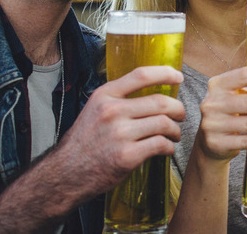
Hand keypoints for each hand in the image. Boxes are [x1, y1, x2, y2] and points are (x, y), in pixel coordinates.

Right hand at [53, 65, 185, 195]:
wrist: (66, 173)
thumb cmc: (84, 142)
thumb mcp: (94, 109)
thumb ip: (118, 99)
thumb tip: (151, 92)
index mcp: (105, 96)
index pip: (141, 75)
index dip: (165, 73)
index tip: (178, 77)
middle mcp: (112, 111)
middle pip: (160, 102)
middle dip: (178, 109)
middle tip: (180, 115)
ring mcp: (120, 134)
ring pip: (164, 123)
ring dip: (175, 130)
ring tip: (173, 134)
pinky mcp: (127, 156)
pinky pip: (161, 145)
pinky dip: (169, 147)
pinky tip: (166, 148)